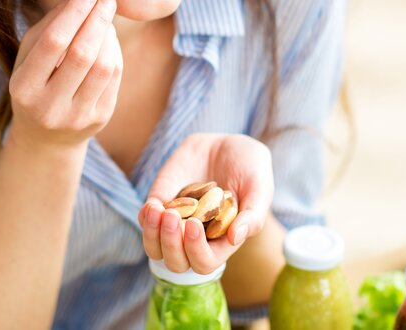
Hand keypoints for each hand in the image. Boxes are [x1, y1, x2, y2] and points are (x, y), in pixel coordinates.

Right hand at [6, 0, 121, 150]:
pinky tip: (108, 38)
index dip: (74, 13)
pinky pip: (114, 77)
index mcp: (23, 88)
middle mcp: (49, 107)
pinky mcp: (100, 118)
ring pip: (104, 66)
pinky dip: (114, 50)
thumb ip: (50, 24)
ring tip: (105, 17)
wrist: (46, 138)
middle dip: (97, 21)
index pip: (53, 43)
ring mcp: (77, 116)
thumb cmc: (35, 84)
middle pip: (82, 55)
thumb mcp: (28, 56)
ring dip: (108, 35)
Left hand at [138, 133, 273, 273]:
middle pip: (176, 262)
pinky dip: (145, 218)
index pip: (204, 263)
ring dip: (152, 235)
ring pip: (155, 248)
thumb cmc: (250, 168)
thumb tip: (235, 238)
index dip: (196, 251)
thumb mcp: (260, 187)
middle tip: (174, 218)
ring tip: (158, 211)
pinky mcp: (162, 202)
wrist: (228, 143)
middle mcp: (196, 237)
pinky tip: (152, 205)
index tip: (195, 224)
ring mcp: (177, 222)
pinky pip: (145, 221)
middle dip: (171, 244)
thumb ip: (254, 215)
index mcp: (221, 241)